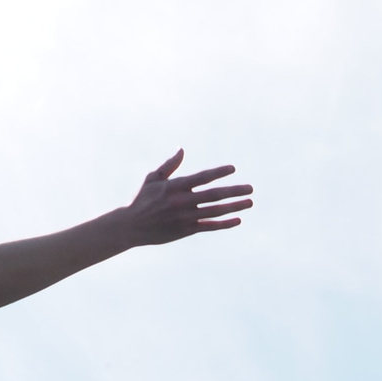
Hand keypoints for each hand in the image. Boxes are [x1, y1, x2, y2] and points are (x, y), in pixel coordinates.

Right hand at [121, 152, 252, 245]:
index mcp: (174, 186)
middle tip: (250, 188)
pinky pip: (209, 226)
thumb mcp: (152, 179)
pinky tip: (238, 219)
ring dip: (234, 206)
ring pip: (215, 211)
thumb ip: (169, 165)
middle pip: (214, 195)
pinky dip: (224, 224)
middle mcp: (182, 201)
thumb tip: (182, 150)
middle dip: (234, 191)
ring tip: (249, 202)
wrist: (130, 226)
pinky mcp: (186, 230)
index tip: (233, 168)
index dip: (218, 172)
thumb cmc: (142, 199)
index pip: (201, 177)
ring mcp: (185, 217)